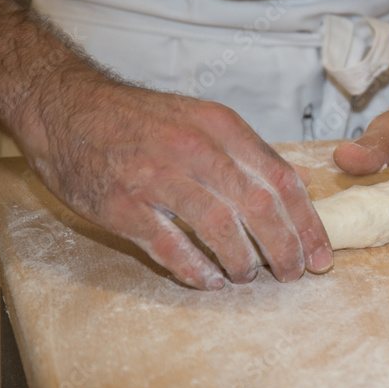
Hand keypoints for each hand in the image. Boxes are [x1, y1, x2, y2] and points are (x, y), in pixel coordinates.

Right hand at [16, 73, 332, 289]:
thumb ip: (250, 153)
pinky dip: (195, 268)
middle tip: (292, 273)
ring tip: (247, 275)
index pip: (282, 180)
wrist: (67, 107)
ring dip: (242, 261)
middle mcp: (196, 149)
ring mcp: (158, 177)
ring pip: (220, 228)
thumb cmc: (140, 119)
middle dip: (285, 248)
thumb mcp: (204, 119)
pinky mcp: (122, 204)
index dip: (308, 222)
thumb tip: (299, 182)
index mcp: (223, 127)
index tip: (321, 253)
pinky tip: (209, 280)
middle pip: (259, 207)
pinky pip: (169, 246)